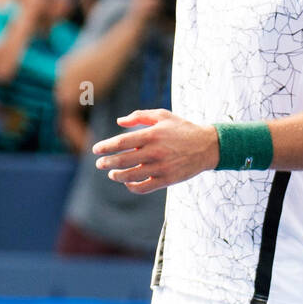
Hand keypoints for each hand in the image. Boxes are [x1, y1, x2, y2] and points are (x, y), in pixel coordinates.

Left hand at [93, 108, 218, 192]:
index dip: (105, 147)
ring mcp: (161, 167)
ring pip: (131, 176)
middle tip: (99, 164)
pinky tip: (127, 183)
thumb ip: (140, 116)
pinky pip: (144, 187)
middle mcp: (155, 152)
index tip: (95, 150)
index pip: (121, 142)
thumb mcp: (163, 116)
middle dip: (107, 162)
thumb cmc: (182, 129)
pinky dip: (132, 187)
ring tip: (112, 173)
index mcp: (152, 135)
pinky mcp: (167, 180)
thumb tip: (119, 121)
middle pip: (123, 160)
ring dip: (117, 175)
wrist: (207, 146)